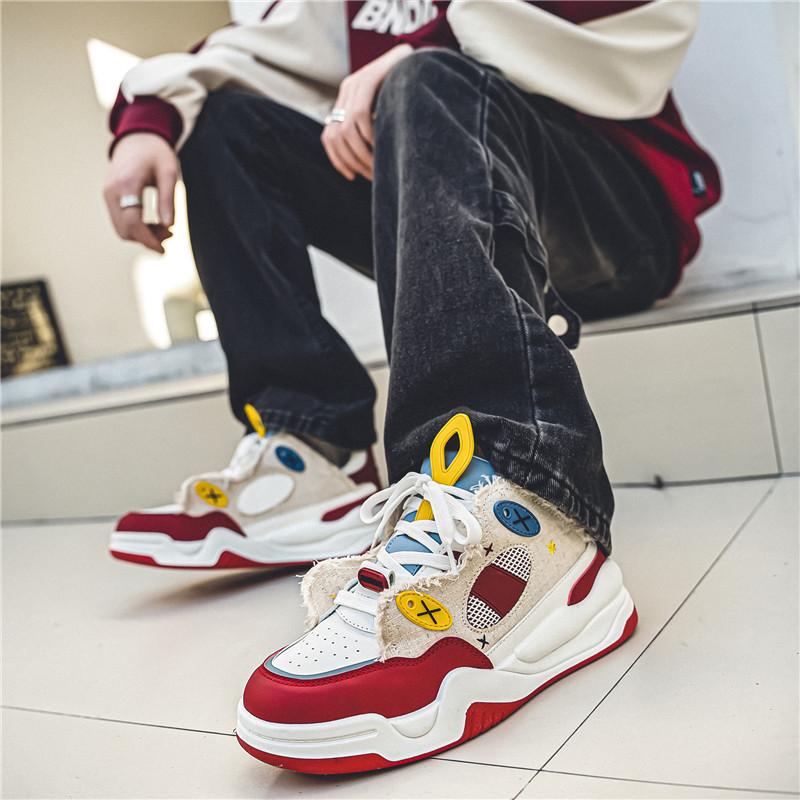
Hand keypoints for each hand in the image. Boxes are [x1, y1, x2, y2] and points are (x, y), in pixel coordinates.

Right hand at [103, 133, 177, 253]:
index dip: (149, 240)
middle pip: (125, 229)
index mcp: (126, 184)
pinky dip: (136, 228)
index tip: (164, 250)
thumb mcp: (169, 173)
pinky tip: (154, 224)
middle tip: (170, 235)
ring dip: (142, 235)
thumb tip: (169, 226)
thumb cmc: (157, 153)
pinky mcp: (108, 196)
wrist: (137, 136)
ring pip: (121, 228)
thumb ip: (169, 200)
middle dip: (147, 239)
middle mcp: (111, 191)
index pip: (133, 222)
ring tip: (165, 229)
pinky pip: (120, 220)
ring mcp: (107, 194)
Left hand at [322, 43, 412, 181]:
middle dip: (353, 162)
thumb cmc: (408, 92)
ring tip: (378, 165)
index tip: (352, 177)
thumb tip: (368, 162)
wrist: (422, 57)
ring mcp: (355, 82)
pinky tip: (380, 144)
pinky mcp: (369, 77)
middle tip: (372, 175)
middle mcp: (347, 91)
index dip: (338, 160)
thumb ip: (373, 129)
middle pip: (336, 137)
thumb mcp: (385, 113)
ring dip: (362, 154)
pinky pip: (360, 114)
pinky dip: (369, 134)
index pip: (330, 137)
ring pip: (347, 130)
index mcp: (346, 100)